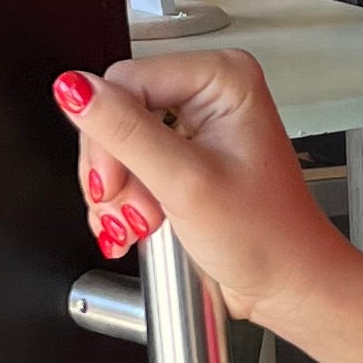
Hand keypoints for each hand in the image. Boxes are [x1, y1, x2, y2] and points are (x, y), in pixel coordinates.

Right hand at [52, 51, 351, 332]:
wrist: (288, 285)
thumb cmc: (268, 238)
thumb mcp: (186, 183)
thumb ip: (126, 133)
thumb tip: (74, 89)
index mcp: (223, 77)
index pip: (124, 81)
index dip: (107, 135)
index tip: (113, 185)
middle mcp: (211, 92)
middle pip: (116, 111)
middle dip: (115, 171)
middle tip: (133, 212)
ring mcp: (196, 125)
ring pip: (117, 142)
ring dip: (118, 192)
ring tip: (143, 223)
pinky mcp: (183, 156)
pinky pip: (129, 164)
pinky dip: (125, 200)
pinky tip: (140, 224)